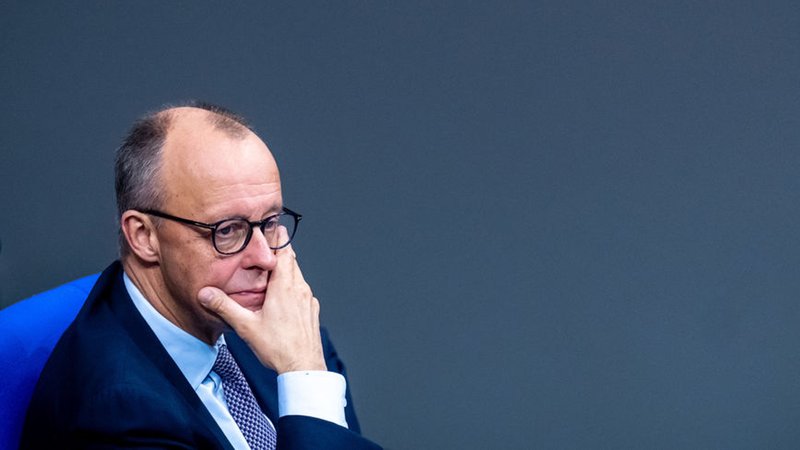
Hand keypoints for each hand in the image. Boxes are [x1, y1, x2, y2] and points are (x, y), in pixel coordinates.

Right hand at [197, 227, 325, 373]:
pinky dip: (293, 287)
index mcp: (285, 287)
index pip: (285, 253)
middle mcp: (300, 289)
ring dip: (286, 271)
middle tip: (267, 246)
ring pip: (298, 276)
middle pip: (292, 261)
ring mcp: (309, 300)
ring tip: (272, 271)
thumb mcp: (246, 326)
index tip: (271, 228)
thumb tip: (206, 293)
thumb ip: (225, 307)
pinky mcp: (312, 311)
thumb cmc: (277, 347)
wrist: (303, 367)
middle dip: (280, 253)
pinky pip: (303, 291)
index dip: (278, 240)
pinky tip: (283, 297)